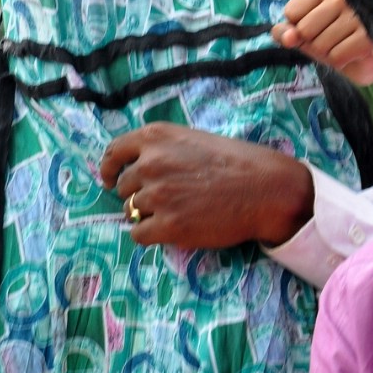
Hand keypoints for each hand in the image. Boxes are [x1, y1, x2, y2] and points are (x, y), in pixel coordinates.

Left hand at [98, 122, 313, 249]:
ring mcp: (157, 195)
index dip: (108, 169)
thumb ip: (161, 149)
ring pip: (130, 211)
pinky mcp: (168, 225)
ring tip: (174, 213)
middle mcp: (150, 163)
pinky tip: (170, 230)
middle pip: (122, 187)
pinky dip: (150, 235)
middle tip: (163, 200)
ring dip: (146, 215)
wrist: (263, 188)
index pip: (113, 152)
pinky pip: (139, 234)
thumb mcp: (190, 139)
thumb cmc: (234, 161)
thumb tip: (135, 168)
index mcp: (154, 137)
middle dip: (136, 195)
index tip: (108, 180)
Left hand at [273, 0, 372, 85]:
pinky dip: (340, 61)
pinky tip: (351, 52)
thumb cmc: (332, 39)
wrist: (366, 59)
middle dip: (313, 43)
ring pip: (319, 45)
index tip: (317, 25)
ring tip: (342, 44)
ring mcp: (357, 14)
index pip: (291, 12)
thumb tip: (286, 38)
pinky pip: (336, 57)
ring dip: (327, 53)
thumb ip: (287, 32)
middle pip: (304, 30)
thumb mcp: (304, 33)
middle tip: (331, 38)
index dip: (298, 28)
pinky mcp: (368, 37)